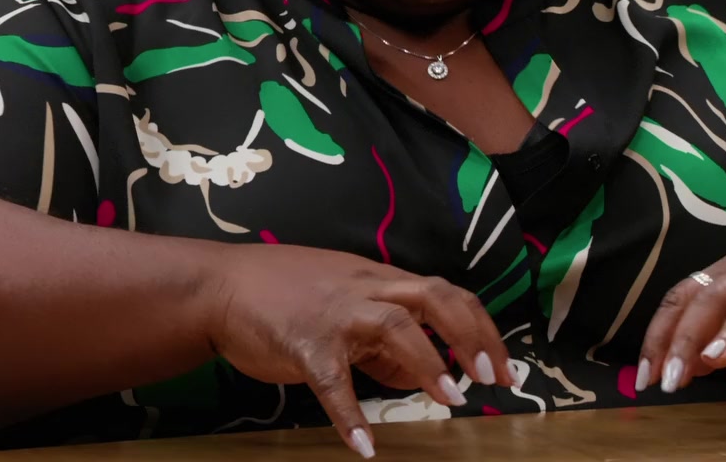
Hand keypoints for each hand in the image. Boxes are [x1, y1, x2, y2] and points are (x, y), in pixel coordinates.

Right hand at [205, 245, 514, 457]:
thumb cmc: (285, 294)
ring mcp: (336, 314)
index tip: (504, 365)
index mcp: (381, 280)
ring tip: (452, 400)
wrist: (221, 285)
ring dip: (428, 364)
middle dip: (471, 337)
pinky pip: (333, 381)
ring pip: (395, 327)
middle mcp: (366, 290)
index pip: (447, 294)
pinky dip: (351, 414)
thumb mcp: (345, 303)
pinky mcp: (304, 344)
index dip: (481, 327)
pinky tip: (365, 446)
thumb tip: (422, 372)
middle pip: (436, 299)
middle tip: (492, 378)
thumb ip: (385, 338)